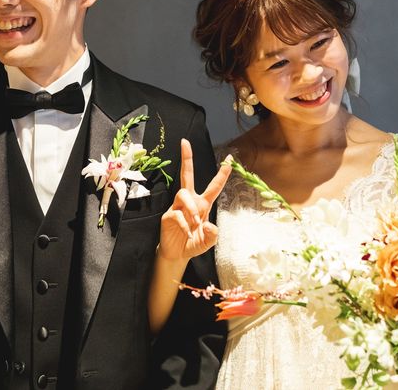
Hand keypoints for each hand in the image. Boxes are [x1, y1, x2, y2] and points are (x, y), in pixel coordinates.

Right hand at [158, 139, 231, 261]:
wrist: (178, 255)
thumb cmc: (194, 243)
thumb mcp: (209, 241)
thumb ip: (212, 234)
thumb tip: (207, 224)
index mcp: (203, 203)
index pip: (214, 186)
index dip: (222, 174)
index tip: (229, 160)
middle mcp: (190, 201)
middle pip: (187, 174)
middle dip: (186, 158)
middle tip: (185, 142)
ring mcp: (177, 207)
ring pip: (182, 193)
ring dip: (191, 208)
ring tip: (196, 221)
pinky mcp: (168, 216)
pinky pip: (176, 213)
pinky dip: (184, 224)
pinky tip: (188, 232)